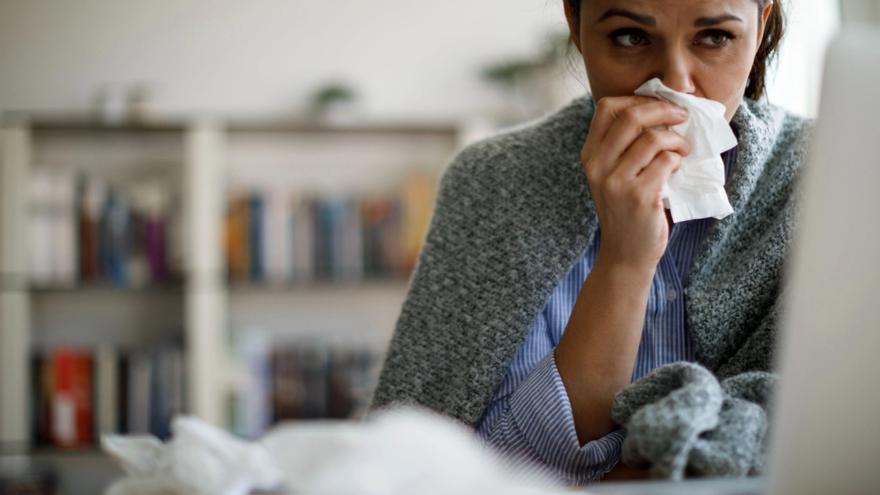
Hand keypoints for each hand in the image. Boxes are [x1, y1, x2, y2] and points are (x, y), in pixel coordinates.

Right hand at [581, 96, 689, 273]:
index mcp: (590, 155)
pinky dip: (678, 161)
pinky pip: (666, 162)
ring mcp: (616, 182)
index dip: (637, 99)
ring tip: (682, 150)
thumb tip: (662, 108)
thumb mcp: (614, 175)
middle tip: (681, 116)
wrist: (626, 254)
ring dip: (676, 140)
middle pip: (631, 116)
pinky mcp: (638, 197)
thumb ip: (625, 146)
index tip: (658, 105)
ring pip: (653, 139)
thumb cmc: (628, 210)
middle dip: (663, 109)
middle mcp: (598, 166)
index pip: (606, 107)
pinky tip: (678, 169)